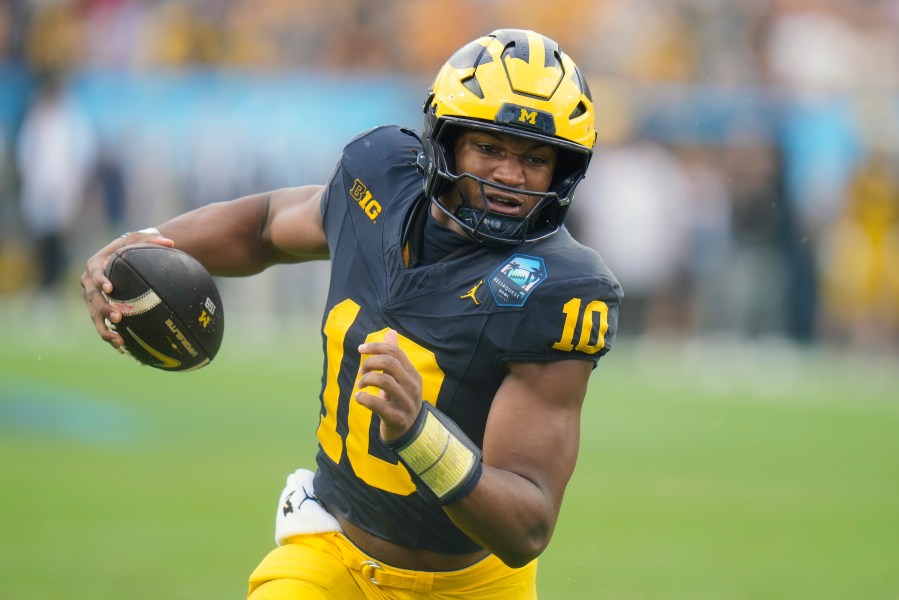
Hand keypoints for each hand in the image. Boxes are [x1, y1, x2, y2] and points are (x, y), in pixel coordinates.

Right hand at [80, 229, 174, 352]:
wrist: (121, 258)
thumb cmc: (131, 247)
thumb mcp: (139, 240)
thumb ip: (152, 240)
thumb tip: (171, 243)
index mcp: (95, 265)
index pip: (94, 273)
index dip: (100, 281)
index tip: (110, 289)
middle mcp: (89, 284)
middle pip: (92, 299)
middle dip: (104, 310)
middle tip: (118, 318)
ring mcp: (91, 300)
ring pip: (94, 318)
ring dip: (105, 330)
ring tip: (119, 341)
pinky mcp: (97, 312)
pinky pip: (102, 327)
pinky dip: (111, 338)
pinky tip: (124, 350)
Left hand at [354, 329, 423, 441]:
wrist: (410, 433)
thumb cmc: (400, 401)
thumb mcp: (400, 379)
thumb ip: (395, 357)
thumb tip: (391, 332)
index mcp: (413, 374)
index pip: (395, 352)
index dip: (376, 347)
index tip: (361, 349)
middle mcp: (412, 386)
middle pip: (389, 363)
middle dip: (369, 362)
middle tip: (361, 371)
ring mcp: (405, 403)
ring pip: (383, 380)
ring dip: (365, 380)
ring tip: (359, 386)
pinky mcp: (396, 418)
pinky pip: (377, 403)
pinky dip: (363, 398)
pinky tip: (359, 398)